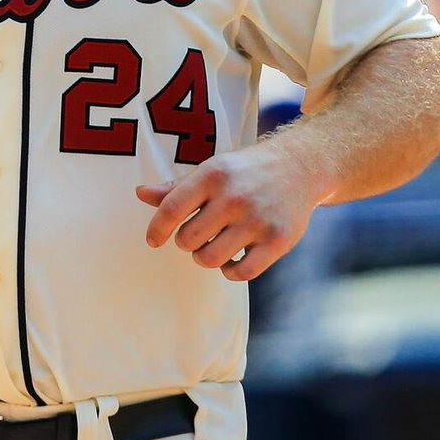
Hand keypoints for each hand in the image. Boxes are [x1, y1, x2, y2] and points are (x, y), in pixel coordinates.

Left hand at [137, 141, 333, 280]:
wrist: (299, 167)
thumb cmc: (243, 172)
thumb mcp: (210, 170)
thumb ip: (175, 187)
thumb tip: (139, 193)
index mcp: (212, 175)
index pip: (170, 209)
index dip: (157, 229)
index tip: (153, 240)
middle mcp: (234, 197)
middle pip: (188, 239)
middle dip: (186, 242)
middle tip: (197, 235)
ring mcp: (258, 220)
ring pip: (210, 258)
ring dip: (204, 258)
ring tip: (212, 246)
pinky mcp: (278, 241)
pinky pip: (241, 273)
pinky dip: (229, 272)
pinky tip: (231, 260)